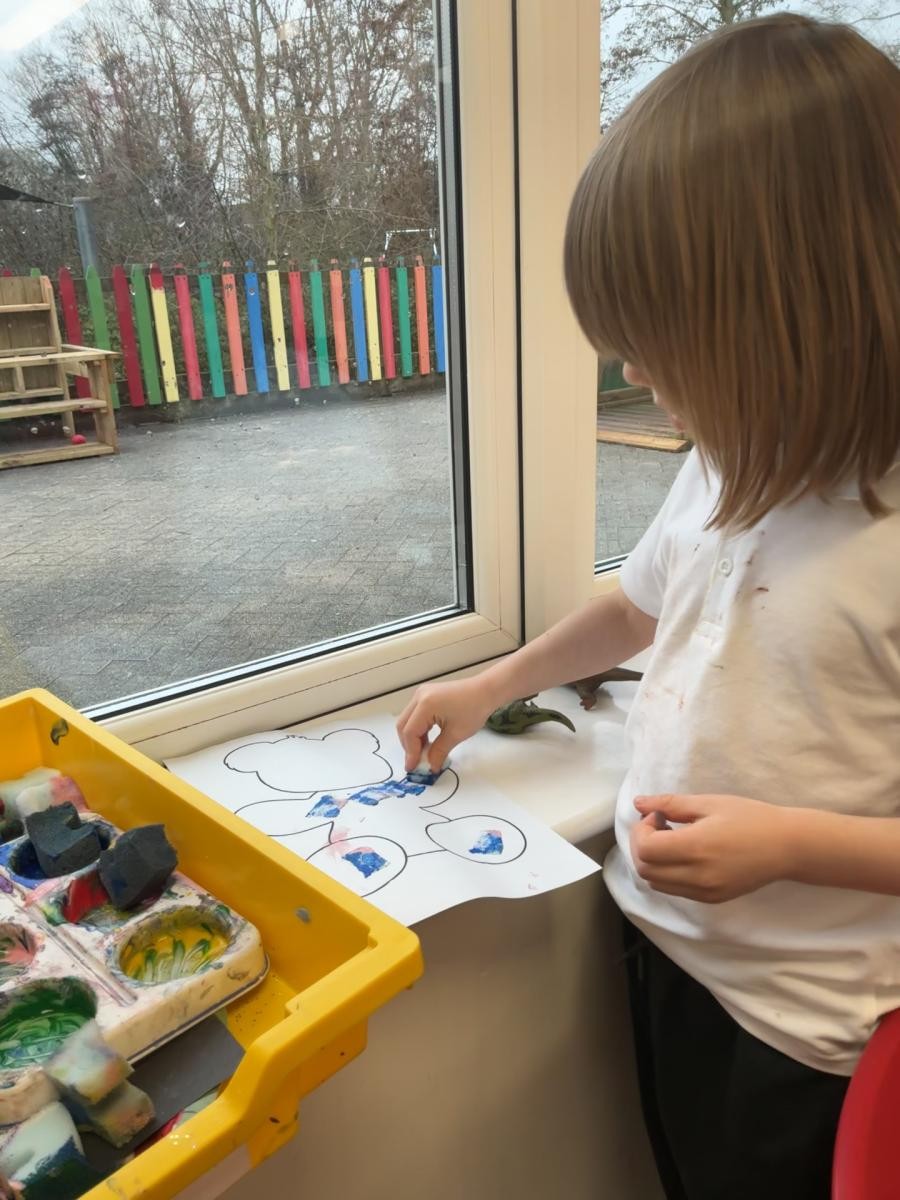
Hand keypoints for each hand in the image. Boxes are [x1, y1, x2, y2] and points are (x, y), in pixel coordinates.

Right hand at [397, 676, 501, 771]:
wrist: (485, 691)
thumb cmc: (474, 710)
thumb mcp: (456, 734)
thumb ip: (439, 751)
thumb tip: (430, 766)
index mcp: (425, 704)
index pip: (410, 732)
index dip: (410, 752)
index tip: (413, 767)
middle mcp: (419, 696)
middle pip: (403, 725)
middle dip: (408, 745)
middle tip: (416, 762)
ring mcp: (421, 694)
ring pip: (408, 720)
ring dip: (413, 738)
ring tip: (423, 753)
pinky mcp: (426, 695)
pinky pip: (415, 715)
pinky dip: (418, 729)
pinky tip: (427, 741)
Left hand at [630, 793, 795, 902]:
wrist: (787, 847)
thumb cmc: (751, 818)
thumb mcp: (710, 803)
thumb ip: (670, 804)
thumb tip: (638, 802)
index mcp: (696, 849)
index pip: (645, 850)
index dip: (641, 830)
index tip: (657, 815)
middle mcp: (697, 877)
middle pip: (645, 870)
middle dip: (642, 845)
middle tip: (660, 825)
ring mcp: (704, 892)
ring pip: (656, 883)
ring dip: (652, 861)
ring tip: (672, 839)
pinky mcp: (711, 899)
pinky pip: (674, 890)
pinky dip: (667, 873)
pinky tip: (684, 854)